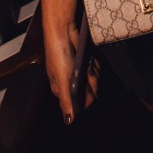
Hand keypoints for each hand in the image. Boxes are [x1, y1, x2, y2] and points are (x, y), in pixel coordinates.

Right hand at [40, 0, 82, 123]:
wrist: (62, 30)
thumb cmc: (58, 54)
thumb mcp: (62, 79)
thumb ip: (66, 101)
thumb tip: (69, 121)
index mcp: (60, 89)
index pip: (77, 104)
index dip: (85, 99)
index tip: (88, 89)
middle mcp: (68, 82)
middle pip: (87, 91)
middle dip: (91, 82)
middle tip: (87, 71)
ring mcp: (76, 71)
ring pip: (92, 79)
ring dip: (93, 72)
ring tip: (87, 62)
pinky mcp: (82, 62)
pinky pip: (93, 68)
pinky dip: (93, 64)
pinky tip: (89, 58)